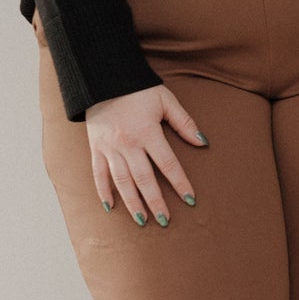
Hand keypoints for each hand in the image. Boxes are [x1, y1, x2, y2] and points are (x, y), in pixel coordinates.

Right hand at [84, 84, 208, 225]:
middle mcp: (128, 144)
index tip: (190, 199)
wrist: (102, 78)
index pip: (168, 164)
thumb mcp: (165, 100)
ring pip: (122, 182)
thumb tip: (203, 142)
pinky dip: (103, 191)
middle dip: (156, 202)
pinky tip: (110, 207)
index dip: (180, 183)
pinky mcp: (96, 148)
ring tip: (143, 220)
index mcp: (147, 132)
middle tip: (165, 221)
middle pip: (144, 179)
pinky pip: (98, 174)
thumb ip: (184, 122)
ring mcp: (109, 148)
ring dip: (133, 203)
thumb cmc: (138, 89)